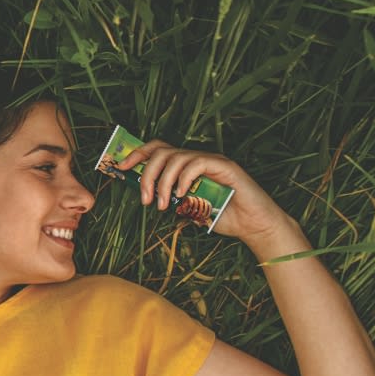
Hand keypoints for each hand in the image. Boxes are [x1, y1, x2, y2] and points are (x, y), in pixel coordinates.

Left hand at [115, 140, 296, 242]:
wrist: (254, 226)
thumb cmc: (223, 217)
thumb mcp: (189, 209)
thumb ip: (172, 200)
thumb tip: (147, 196)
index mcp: (187, 166)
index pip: (158, 149)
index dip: (137, 154)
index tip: (120, 167)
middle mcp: (197, 158)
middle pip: (162, 151)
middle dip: (146, 173)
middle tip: (143, 198)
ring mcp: (211, 160)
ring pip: (176, 158)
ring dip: (162, 181)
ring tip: (160, 204)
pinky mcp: (225, 166)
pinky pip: (197, 164)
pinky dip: (183, 178)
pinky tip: (181, 196)